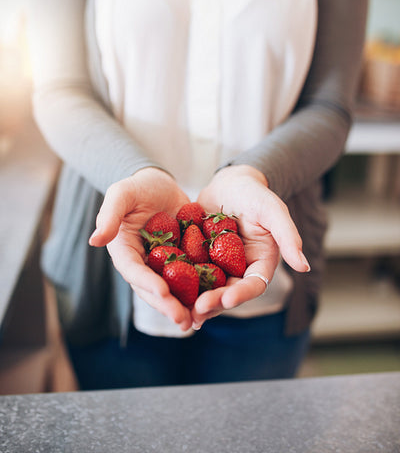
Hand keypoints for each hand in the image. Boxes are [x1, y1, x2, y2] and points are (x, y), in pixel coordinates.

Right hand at [89, 167, 192, 330]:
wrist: (161, 185)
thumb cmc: (138, 186)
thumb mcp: (122, 193)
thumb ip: (109, 215)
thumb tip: (94, 241)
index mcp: (124, 250)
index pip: (134, 270)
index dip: (147, 283)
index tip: (162, 292)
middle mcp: (142, 263)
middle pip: (152, 289)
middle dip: (167, 305)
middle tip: (182, 320)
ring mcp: (162, 266)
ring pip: (171, 290)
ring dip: (182, 307)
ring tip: (197, 321)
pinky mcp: (182, 262)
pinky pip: (190, 279)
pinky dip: (199, 292)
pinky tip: (214, 302)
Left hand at [192, 164, 309, 327]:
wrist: (230, 181)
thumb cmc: (256, 193)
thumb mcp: (273, 210)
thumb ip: (288, 236)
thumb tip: (304, 266)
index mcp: (260, 263)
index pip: (253, 285)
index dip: (241, 295)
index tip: (226, 298)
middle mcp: (240, 269)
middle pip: (228, 292)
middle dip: (214, 303)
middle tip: (197, 311)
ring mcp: (219, 266)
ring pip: (208, 289)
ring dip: (196, 302)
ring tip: (182, 312)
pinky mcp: (200, 258)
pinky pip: (190, 273)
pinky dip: (180, 283)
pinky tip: (166, 290)